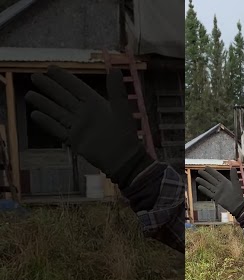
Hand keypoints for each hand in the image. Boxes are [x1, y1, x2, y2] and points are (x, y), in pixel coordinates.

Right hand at [25, 65, 150, 188]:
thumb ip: (116, 90)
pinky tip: (35, 115)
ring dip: (44, 103)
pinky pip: (58, 129)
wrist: (123, 159)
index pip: (76, 87)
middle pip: (63, 97)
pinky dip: (47, 123)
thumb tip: (115, 69)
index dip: (64, 78)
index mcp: (95, 103)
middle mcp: (84, 113)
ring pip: (57, 112)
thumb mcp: (121, 109)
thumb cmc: (125, 134)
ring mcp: (78, 126)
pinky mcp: (74, 140)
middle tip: (34, 76)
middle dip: (49, 87)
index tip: (50, 67)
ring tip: (29, 95)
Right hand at [195, 167, 243, 218]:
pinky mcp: (216, 197)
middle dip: (205, 175)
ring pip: (209, 185)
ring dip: (203, 182)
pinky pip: (209, 193)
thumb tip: (233, 167)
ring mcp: (217, 191)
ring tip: (197, 178)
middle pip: (211, 179)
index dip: (211, 171)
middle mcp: (220, 186)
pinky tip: (199, 187)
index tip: (206, 167)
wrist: (237, 205)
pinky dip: (204, 190)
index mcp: (225, 182)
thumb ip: (234, 176)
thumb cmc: (238, 194)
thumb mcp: (236, 184)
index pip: (217, 175)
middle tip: (199, 171)